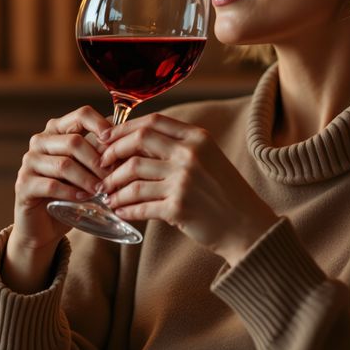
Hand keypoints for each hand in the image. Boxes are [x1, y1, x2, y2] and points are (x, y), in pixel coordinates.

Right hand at [5, 106, 111, 291]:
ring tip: (102, 191)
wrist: (44, 225)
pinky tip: (83, 199)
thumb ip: (103, 154)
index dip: (103, 126)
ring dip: (87, 179)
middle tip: (114, 178)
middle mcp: (40, 141)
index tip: (118, 145)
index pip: (82, 114)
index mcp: (57, 130)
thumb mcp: (89, 170)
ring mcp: (29, 161)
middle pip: (74, 142)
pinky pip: (51, 184)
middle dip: (98, 161)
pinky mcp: (23, 184)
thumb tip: (130, 142)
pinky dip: (71, 192)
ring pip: (64, 164)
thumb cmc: (72, 193)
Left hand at [98, 113, 279, 264]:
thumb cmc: (224, 192)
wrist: (247, 226)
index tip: (106, 139)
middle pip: (138, 143)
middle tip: (101, 167)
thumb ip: (178, 147)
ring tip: (107, 194)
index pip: (152, 122)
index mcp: (198, 138)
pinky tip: (119, 211)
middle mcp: (190, 155)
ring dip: (114, 187)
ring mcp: (184, 181)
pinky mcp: (178, 208)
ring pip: (133, 177)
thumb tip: (134, 141)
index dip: (124, 129)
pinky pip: (140, 205)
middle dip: (112, 154)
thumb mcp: (208, 158)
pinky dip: (125, 208)